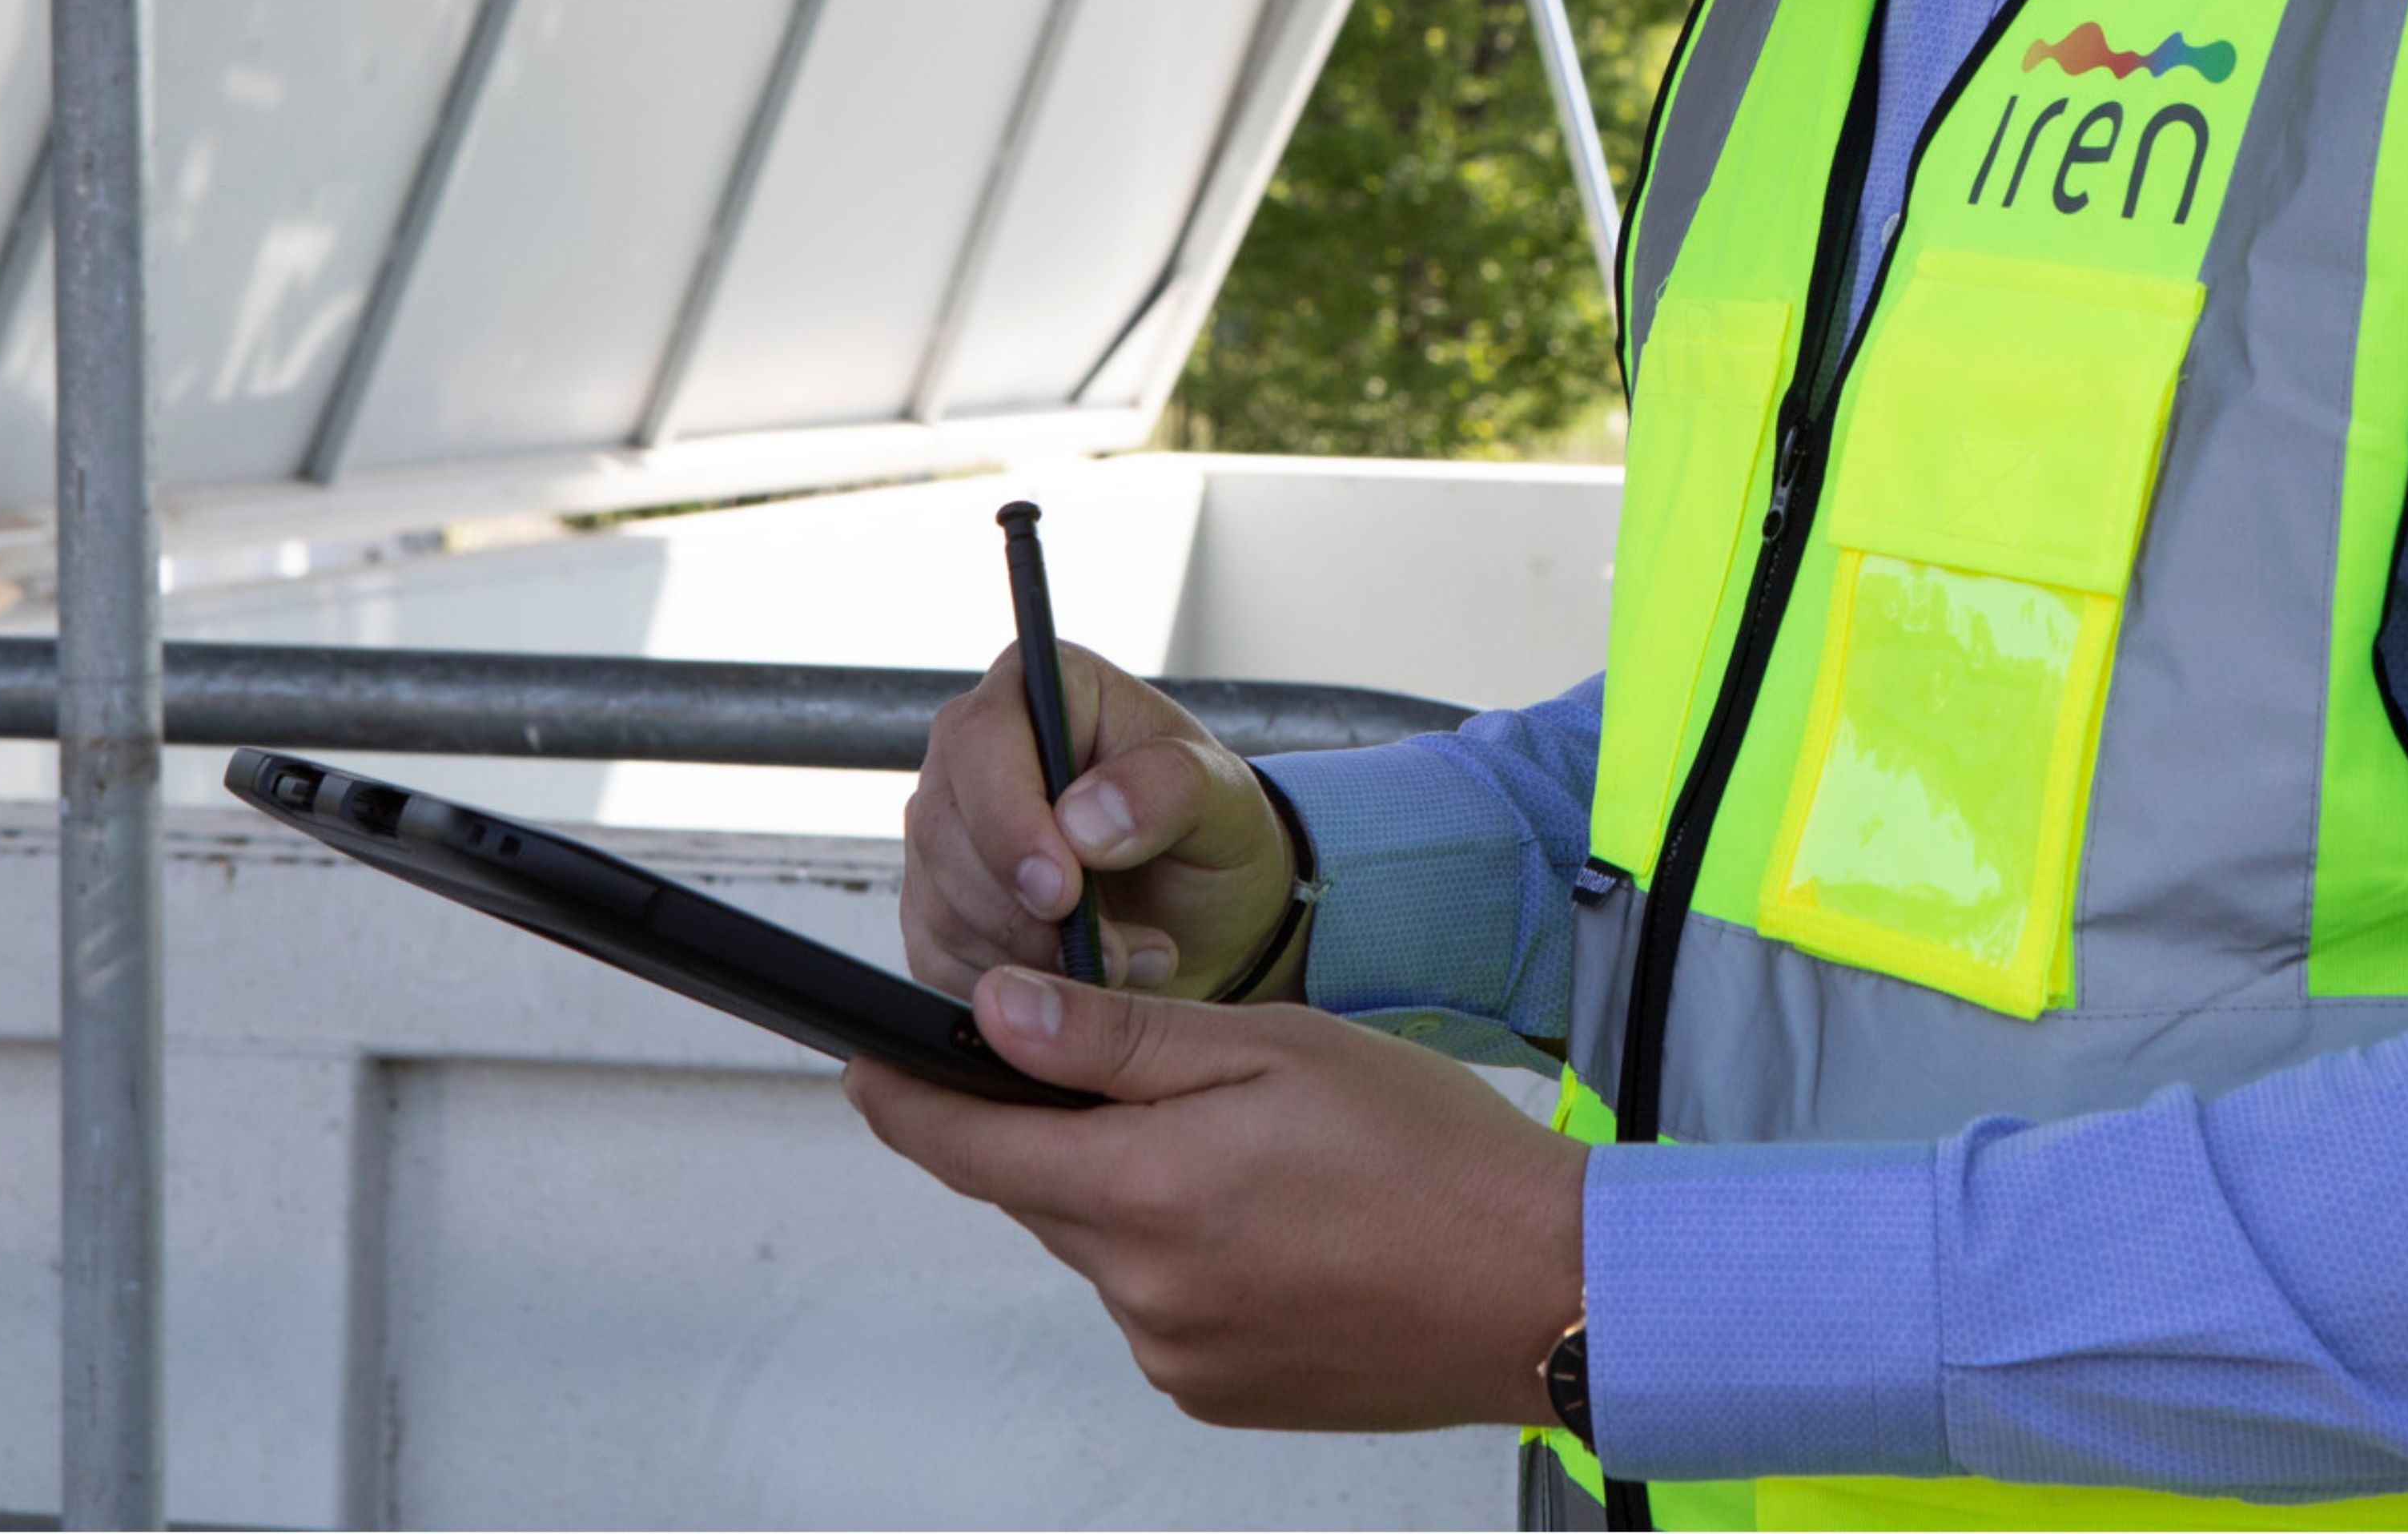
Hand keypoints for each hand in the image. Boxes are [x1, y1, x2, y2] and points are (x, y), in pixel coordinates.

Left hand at [845, 967, 1587, 1429]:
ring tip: (1263, 1155)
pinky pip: (1161, 1305)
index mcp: (1148, 1190)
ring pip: (1108, 1246)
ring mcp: (1178, 1353)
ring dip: (1143, 1193)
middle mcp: (1144, 1289)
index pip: (970, 1149)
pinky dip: (1188, 1255)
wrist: (1542, 1288)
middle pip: (1044, 1192)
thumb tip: (994, 1015)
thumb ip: (1121, 1038)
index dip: (905, 1102)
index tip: (865, 1066)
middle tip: (1167, 1080)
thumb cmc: (1432, 1155)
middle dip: (1069, 1130)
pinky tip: (1278, 1224)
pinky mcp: (1218, 1392)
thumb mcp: (1276, 1047)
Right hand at [902, 646, 1305, 1002]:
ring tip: (1127, 960)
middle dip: (1028, 911)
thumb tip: (1084, 816)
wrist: (1205, 913)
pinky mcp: (936, 910)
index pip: (981, 740)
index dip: (1009, 819)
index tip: (1061, 890)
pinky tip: (1080, 980)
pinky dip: (1014, 987)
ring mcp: (946, 834)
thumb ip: (1169, 787)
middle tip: (1115, 950)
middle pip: (947, 830)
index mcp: (1040, 691)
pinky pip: (941, 962)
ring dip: (1035, 957)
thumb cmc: (1210, 835)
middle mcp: (976, 756)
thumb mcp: (1225, 799)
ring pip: (942, 904)